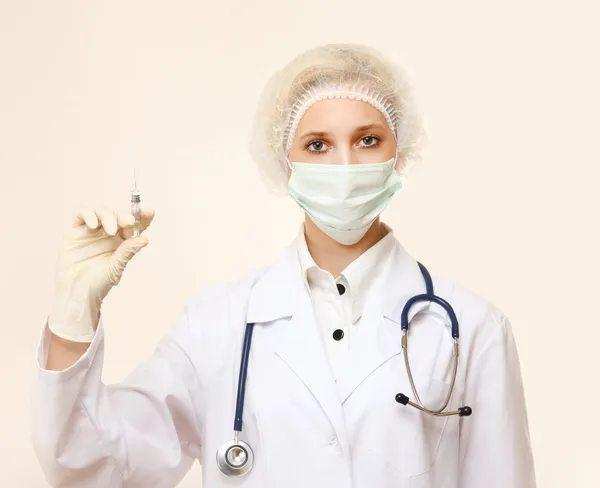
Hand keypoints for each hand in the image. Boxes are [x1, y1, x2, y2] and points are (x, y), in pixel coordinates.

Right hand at [48, 207, 154, 341]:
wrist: (76, 293)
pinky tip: (94, 225)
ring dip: (108, 216)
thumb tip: (144, 238)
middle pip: (118, 215)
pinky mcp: (75, 231)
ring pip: (101, 211)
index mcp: (121, 241)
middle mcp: (107, 233)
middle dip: (125, 215)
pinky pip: (81, 214)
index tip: (150, 211)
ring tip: (111, 230)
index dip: (142, 216)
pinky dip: (89, 215)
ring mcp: (91, 231)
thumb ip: (128, 251)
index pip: (134, 224)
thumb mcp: (116, 267)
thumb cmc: (98, 283)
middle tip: (129, 222)